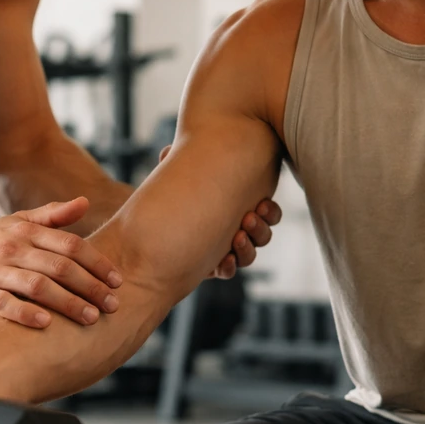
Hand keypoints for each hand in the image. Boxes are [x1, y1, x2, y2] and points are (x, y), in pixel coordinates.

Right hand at [0, 197, 122, 327]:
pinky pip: (2, 303)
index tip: (118, 281)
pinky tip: (46, 324)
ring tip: (90, 318)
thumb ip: (51, 215)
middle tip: (113, 305)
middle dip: (90, 286)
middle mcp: (11, 248)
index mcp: (25, 231)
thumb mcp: (16, 223)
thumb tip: (85, 201)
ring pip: (36, 285)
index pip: (70, 245)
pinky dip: (25, 313)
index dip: (98, 263)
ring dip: (67, 302)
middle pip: (59, 266)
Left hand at [157, 146, 281, 278]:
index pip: (267, 213)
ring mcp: (226, 251)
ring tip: (236, 237)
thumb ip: (176, 162)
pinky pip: (228, 271)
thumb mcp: (178, 176)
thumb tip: (167, 152)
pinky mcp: (212, 267)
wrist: (155, 228)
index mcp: (240, 208)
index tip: (261, 204)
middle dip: (260, 228)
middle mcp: (238, 231)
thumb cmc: (173, 195)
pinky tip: (223, 260)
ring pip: (249, 255)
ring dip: (247, 248)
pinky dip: (229, 267)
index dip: (270, 212)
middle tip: (248, 217)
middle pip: (263, 235)